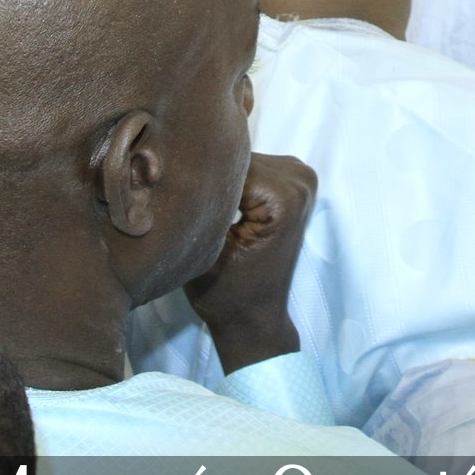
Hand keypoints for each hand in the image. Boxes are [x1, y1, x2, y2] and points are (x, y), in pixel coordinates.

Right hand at [183, 153, 316, 373]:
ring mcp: (301, 177)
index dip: (196, 174)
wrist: (253, 318)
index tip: (173, 190)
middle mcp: (300, 179)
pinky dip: (233, 180)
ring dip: (220, 177)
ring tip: (200, 205)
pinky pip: (253, 165)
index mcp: (285, 196)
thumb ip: (197, 203)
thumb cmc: (225, 293)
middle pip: (238, 156)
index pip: (227, 161)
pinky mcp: (293, 181)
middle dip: (209, 173)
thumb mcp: (204, 248)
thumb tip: (173, 162)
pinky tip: (218, 202)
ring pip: (243, 158)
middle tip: (183, 200)